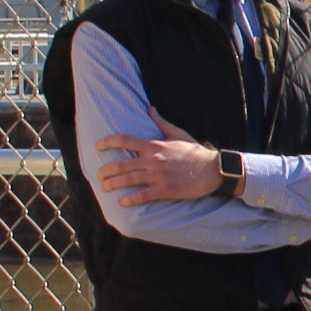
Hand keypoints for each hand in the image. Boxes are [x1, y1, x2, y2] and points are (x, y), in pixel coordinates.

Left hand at [95, 118, 223, 207]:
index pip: (125, 140)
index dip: (108, 142)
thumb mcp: (178, 133)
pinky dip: (130, 199)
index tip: (97, 146)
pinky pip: (143, 195)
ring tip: (104, 188)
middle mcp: (153, 159)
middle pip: (122, 164)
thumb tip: (150, 109)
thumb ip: (161, 122)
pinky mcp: (166, 189)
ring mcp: (159, 175)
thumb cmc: (195, 152)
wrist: (213, 169)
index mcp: (154, 145)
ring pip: (129, 179)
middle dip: (106, 170)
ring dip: (113, 184)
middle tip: (98, 175)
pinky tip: (121, 202)